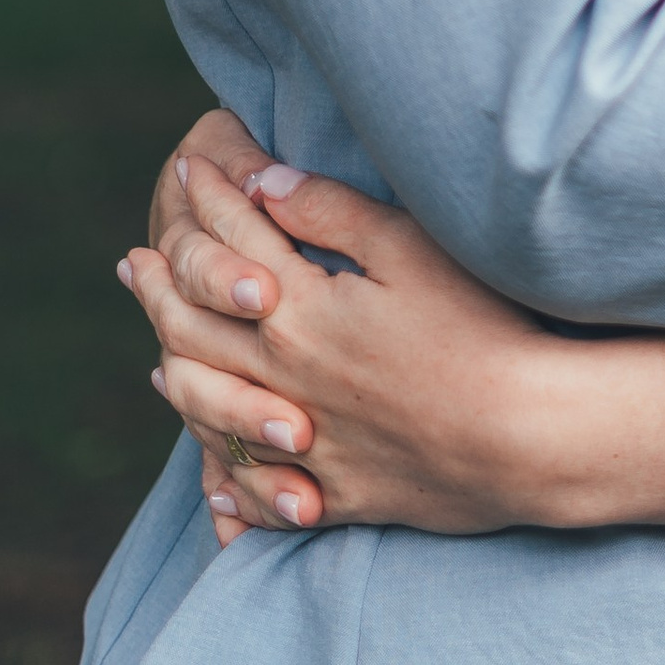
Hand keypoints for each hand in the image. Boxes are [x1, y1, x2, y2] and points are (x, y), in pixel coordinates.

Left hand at [120, 155, 568, 542]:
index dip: (209, 199)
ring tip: (158, 361)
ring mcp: (307, 443)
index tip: (187, 167)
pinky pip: (261, 497)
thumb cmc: (481, 329)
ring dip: (179, 376)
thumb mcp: (410, 249)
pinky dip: (229, 485)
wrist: (527, 438)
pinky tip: (214, 480)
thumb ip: (330, 212)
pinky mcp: (339, 494)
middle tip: (137, 261)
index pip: (236, 242)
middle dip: (164, 287)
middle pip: (197, 329)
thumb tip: (261, 182)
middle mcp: (284, 379)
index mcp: (300, 311)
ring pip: (212, 413)